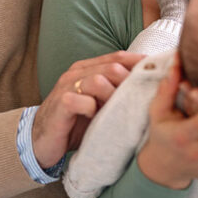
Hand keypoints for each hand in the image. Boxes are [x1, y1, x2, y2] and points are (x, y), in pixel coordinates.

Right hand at [33, 51, 143, 168]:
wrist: (39, 140)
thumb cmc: (74, 123)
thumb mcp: (98, 104)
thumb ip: (114, 93)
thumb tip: (147, 90)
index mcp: (87, 68)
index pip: (118, 57)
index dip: (138, 63)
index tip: (157, 73)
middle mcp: (76, 73)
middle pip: (112, 67)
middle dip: (129, 83)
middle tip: (138, 101)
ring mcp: (66, 87)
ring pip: (98, 80)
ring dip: (112, 97)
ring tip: (116, 112)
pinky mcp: (60, 104)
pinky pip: (80, 101)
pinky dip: (91, 109)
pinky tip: (94, 118)